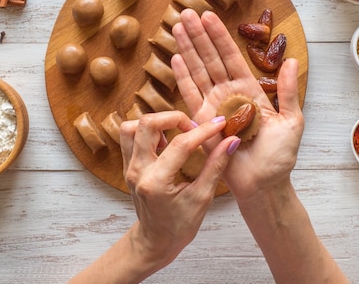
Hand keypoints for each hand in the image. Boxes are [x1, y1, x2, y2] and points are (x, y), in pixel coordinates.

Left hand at [119, 111, 238, 268]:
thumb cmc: (179, 225)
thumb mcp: (202, 197)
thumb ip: (216, 166)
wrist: (155, 241)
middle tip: (193, 127)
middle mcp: (137, 171)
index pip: (180, 144)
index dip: (203, 131)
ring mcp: (128, 167)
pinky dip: (145, 131)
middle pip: (147, 124)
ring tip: (175, 133)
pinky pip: (128, 136)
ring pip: (132, 127)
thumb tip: (231, 141)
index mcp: (156, 182)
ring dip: (156, 123)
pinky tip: (164, 140)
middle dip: (174, 118)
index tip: (219, 124)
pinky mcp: (127, 164)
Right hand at [171, 9, 304, 201]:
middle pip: (210, 58)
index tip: (209, 16)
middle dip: (199, 35)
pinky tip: (175, 58)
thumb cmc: (279, 158)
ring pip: (198, 71)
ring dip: (187, 49)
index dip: (220, 36)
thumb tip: (291, 60)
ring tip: (177, 27)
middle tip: (187, 13)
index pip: (231, 56)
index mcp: (249, 90)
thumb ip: (289, 91)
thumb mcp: (292, 121)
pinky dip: (182, 77)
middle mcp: (229, 94)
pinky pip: (190, 95)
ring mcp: (213, 107)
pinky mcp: (202, 122)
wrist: (263, 186)